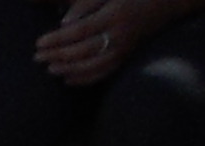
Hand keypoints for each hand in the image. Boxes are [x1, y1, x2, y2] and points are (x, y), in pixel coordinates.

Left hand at [35, 0, 180, 76]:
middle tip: (37, 57)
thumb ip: (87, 4)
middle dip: (57, 55)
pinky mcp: (126, 58)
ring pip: (92, 66)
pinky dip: (84, 79)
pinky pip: (103, 73)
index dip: (58, 39)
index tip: (39, 43)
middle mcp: (120, 35)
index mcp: (114, 15)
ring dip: (68, 69)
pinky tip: (67, 79)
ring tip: (49, 68)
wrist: (167, 4)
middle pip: (83, 50)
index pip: (80, 30)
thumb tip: (64, 24)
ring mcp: (124, 49)